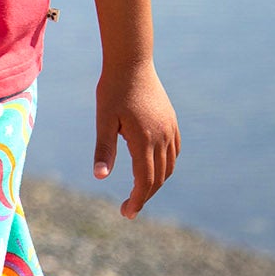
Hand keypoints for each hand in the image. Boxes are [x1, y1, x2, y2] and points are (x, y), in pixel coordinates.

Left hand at [93, 60, 180, 217]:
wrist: (132, 62)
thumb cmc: (113, 90)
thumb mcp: (104, 120)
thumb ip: (104, 149)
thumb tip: (100, 177)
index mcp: (144, 139)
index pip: (145, 180)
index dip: (138, 200)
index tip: (127, 213)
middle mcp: (162, 137)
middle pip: (159, 178)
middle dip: (145, 196)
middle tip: (129, 208)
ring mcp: (170, 129)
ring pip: (169, 166)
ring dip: (156, 182)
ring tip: (139, 191)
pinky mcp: (171, 122)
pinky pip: (174, 152)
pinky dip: (165, 166)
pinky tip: (153, 169)